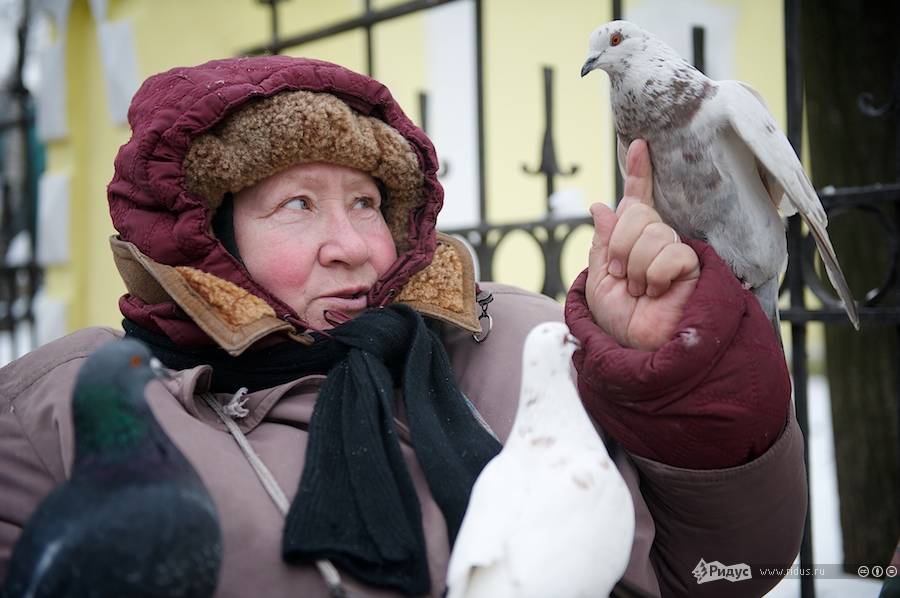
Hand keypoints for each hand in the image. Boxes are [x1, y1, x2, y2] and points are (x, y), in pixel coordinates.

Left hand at [585, 139, 699, 349]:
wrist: (637, 348)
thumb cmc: (618, 322)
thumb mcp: (597, 280)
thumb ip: (602, 243)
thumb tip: (602, 205)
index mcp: (631, 241)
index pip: (637, 200)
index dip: (638, 173)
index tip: (639, 146)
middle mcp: (655, 241)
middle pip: (638, 213)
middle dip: (620, 246)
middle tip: (621, 277)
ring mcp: (675, 251)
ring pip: (654, 232)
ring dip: (636, 267)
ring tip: (640, 291)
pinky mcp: (693, 265)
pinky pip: (672, 252)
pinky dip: (656, 275)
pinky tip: (658, 292)